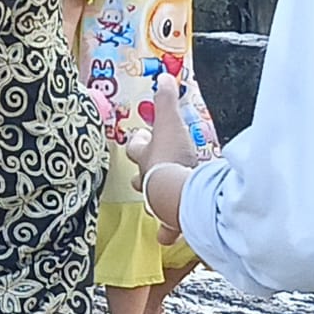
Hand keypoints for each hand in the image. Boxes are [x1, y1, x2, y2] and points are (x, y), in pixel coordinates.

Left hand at [124, 74, 195, 233]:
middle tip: (147, 171)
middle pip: (139, 177)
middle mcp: (147, 180)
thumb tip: (164, 76)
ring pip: (151, 201)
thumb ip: (167, 100)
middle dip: (142, 174)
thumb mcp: (169, 122)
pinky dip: (166, 232)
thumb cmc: (171, 156)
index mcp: (145, 157)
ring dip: (154, 199)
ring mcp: (158, 200)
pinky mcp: (171, 220)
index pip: (136, 147)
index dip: (139, 141)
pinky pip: (166, 229)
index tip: (143, 135)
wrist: (178, 192)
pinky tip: (164, 237)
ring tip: (158, 200)